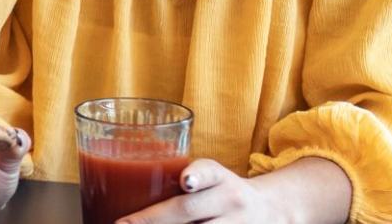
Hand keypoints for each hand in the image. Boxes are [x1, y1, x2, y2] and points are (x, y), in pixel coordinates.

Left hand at [117, 157, 350, 223]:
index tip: (186, 181)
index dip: (197, 175)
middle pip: (189, 211)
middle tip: (123, 223)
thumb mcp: (211, 177)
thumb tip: (120, 184)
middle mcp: (230, 200)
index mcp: (220, 178)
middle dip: (153, 219)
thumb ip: (181, 178)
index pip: (208, 172)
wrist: (271, 210)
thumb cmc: (222, 192)